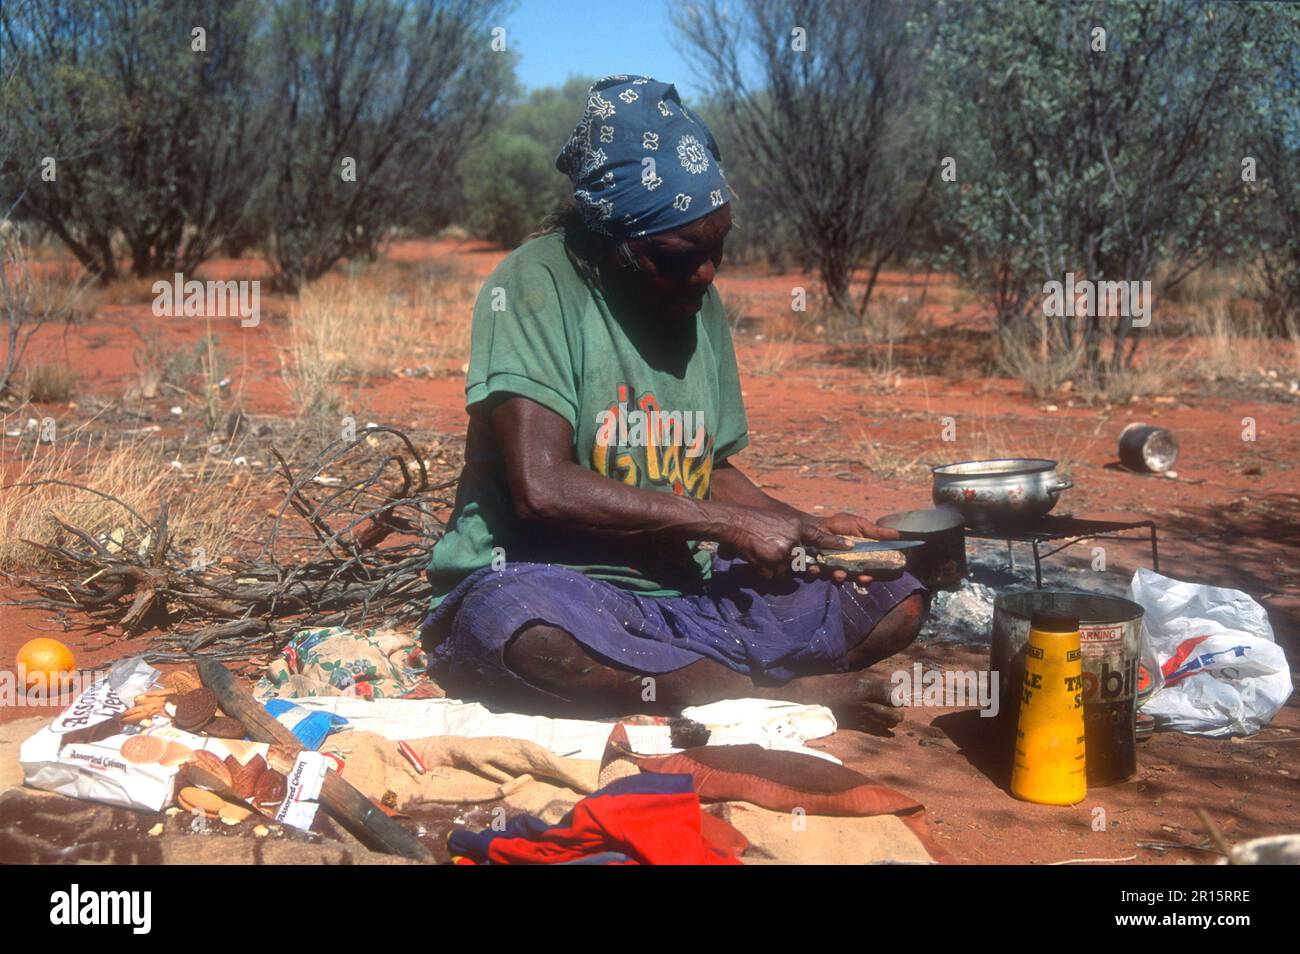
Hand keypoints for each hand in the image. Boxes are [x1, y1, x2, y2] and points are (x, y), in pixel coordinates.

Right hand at [724, 509, 840, 578]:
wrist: (736, 522)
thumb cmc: (754, 522)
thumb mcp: (779, 523)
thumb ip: (792, 537)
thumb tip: (799, 557)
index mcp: (797, 526)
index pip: (821, 538)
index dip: (836, 543)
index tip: (852, 546)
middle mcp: (795, 539)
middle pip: (799, 561)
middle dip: (787, 562)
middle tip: (774, 552)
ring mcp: (786, 551)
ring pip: (784, 571)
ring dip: (772, 567)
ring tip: (760, 552)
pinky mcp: (774, 562)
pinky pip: (772, 575)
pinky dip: (763, 570)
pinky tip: (755, 557)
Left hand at [803, 511, 899, 586]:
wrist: (817, 525)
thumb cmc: (840, 524)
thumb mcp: (860, 525)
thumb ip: (877, 532)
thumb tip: (899, 534)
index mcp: (862, 556)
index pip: (872, 570)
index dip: (874, 575)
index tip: (871, 576)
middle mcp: (850, 564)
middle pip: (858, 578)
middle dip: (860, 580)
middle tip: (860, 577)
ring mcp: (835, 567)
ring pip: (840, 578)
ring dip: (840, 577)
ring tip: (838, 572)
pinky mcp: (820, 567)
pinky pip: (821, 574)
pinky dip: (820, 572)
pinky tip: (817, 567)